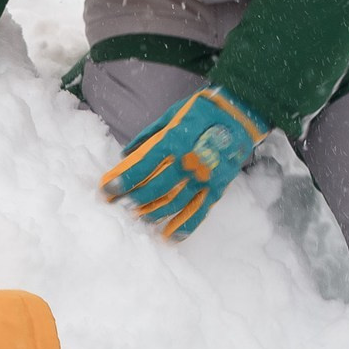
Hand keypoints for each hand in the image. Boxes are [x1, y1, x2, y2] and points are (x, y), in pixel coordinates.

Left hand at [102, 86, 268, 237]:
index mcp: (173, 141)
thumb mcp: (171, 115)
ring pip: (172, 204)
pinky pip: (199, 212)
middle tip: (118, 208)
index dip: (121, 181)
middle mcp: (187, 162)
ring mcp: (203, 177)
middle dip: (132, 202)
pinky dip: (183, 227)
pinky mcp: (217, 187)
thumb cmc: (202, 111)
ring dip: (152, 215)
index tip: (106, 191)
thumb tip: (126, 155)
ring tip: (138, 219)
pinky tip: (169, 236)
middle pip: (153, 190)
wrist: (242, 112)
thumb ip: (148, 137)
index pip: (140, 167)